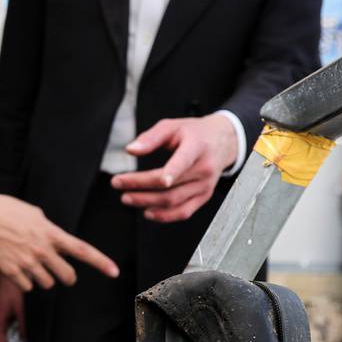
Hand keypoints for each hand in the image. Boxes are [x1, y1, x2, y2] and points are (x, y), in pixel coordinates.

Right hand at [0, 190, 118, 291]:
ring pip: (47, 284)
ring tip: (31, 264)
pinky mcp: (12, 272)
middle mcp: (42, 250)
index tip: (114, 272)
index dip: (101, 262)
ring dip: (43, 278)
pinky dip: (25, 281)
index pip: (82, 250)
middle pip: (67, 276)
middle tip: (62, 273)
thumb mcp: (35, 214)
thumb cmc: (7, 210)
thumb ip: (50, 231)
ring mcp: (27, 263)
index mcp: (50, 233)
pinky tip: (17, 267)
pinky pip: (28, 287)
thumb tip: (58, 242)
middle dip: (67, 277)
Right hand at [0, 274, 25, 341]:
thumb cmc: (14, 287)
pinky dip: (19, 325)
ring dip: (19, 332)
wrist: (13, 271)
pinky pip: (11, 323)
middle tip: (30, 340)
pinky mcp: (4, 310)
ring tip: (29, 327)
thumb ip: (23, 327)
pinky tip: (26, 320)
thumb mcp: (21, 310)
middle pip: (6, 340)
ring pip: (9, 332)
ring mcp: (0, 315)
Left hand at [108, 113, 239, 222]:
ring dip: (147, 202)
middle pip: (170, 185)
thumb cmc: (194, 133)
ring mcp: (205, 186)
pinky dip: (164, 216)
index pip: (183, 162)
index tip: (155, 180)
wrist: (222, 142)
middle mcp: (204, 169)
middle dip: (141, 187)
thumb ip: (151, 137)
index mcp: (197, 147)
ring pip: (174, 201)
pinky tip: (147, 212)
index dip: (170, 173)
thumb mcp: (173, 126)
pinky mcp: (204, 197)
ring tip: (127, 198)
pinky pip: (183, 212)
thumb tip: (131, 150)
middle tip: (118, 184)